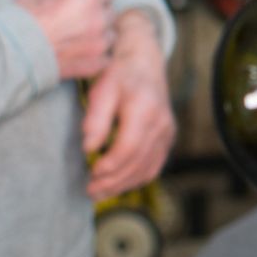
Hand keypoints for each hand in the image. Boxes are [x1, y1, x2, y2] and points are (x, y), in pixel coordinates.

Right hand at [15, 0, 114, 81]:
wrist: (12, 53)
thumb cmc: (21, 20)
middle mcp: (98, 19)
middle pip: (110, 13)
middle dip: (98, 15)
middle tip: (77, 20)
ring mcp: (99, 44)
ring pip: (110, 35)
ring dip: (99, 35)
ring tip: (77, 38)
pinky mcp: (95, 64)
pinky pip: (107, 57)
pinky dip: (97, 56)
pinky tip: (80, 54)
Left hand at [82, 11, 174, 199]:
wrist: (145, 64)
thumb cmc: (119, 75)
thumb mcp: (102, 88)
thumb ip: (96, 118)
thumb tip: (89, 147)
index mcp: (145, 110)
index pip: (130, 147)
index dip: (111, 164)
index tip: (92, 172)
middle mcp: (162, 124)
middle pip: (138, 162)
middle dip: (113, 181)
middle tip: (89, 191)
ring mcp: (168, 133)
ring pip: (148, 168)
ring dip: (123, 184)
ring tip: (99, 192)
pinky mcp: (168, 139)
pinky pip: (154, 165)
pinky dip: (136, 178)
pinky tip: (118, 184)